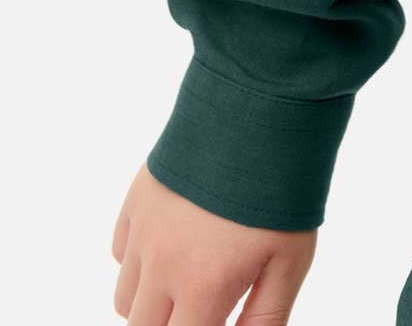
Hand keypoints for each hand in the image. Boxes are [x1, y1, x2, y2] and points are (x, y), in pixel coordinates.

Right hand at [111, 163, 317, 322]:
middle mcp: (162, 266)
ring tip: (190, 276)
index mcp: (202, 288)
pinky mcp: (136, 200)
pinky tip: (175, 240)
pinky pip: (120, 252)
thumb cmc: (284, 188)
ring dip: (151, 302)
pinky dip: (138, 261)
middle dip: (171, 323)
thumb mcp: (291, 261)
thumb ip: (265, 318)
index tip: (214, 316)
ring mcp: (144, 231)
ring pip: (125, 299)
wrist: (261, 107)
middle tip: (202, 301)